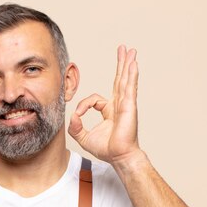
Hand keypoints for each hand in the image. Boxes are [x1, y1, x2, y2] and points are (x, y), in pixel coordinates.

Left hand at [68, 46, 140, 165]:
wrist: (118, 156)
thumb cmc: (106, 149)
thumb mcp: (84, 137)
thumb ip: (75, 127)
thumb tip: (72, 116)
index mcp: (109, 111)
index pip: (94, 99)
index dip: (83, 105)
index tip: (78, 114)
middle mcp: (119, 105)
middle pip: (119, 80)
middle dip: (120, 64)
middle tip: (123, 50)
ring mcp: (125, 104)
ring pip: (126, 80)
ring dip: (128, 64)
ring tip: (131, 51)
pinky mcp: (129, 106)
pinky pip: (130, 87)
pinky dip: (132, 75)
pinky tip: (133, 64)